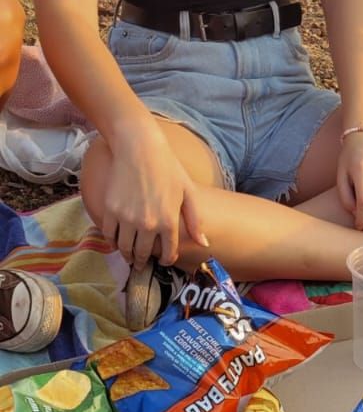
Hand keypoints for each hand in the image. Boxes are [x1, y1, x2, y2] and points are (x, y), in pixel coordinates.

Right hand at [102, 123, 207, 268]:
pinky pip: (109, 235)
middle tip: (141, 264)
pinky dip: (112, 242)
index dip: (165, 260)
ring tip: (129, 257)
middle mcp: (148, 224)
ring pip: (125, 248)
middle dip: (142, 261)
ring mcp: (127, 218)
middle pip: (143, 253)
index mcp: (169, 221)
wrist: (139, 147)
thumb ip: (195, 220)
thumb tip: (203, 244)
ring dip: (127, 255)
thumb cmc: (168, 167)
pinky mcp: (111, 210)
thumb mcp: (188, 192)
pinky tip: (116, 242)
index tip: (163, 260)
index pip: (167, 253)